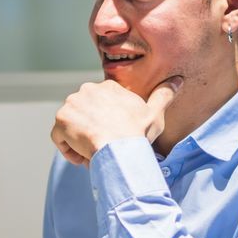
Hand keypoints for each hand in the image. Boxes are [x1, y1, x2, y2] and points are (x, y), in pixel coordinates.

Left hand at [51, 77, 181, 164]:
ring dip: (82, 142)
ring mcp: (72, 103)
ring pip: (73, 127)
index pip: (100, 107)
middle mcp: (87, 89)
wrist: (121, 149)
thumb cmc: (138, 133)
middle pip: (85, 116)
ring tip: (97, 154)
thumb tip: (178, 80)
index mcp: (108, 87)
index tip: (115, 137)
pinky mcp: (60, 120)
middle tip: (106, 148)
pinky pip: (60, 138)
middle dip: (93, 132)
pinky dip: (69, 150)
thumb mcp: (154, 113)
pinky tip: (85, 157)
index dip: (107, 124)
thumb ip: (163, 95)